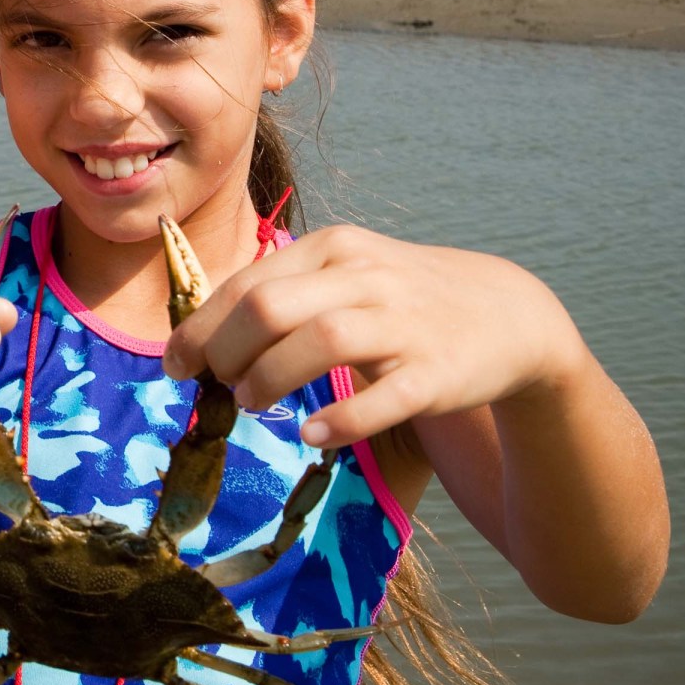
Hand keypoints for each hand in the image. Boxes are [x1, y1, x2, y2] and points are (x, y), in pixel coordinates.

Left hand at [165, 225, 587, 449]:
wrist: (510, 314)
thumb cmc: (403, 300)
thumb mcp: (346, 275)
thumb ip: (285, 295)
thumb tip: (207, 336)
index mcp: (334, 250)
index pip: (247, 284)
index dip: (200, 329)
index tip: (175, 365)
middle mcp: (365, 278)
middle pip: (270, 306)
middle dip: (225, 351)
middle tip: (217, 385)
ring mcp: (403, 323)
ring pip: (320, 341)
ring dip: (270, 378)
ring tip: (251, 405)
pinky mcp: (437, 372)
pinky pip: (384, 396)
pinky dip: (341, 418)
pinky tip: (312, 434)